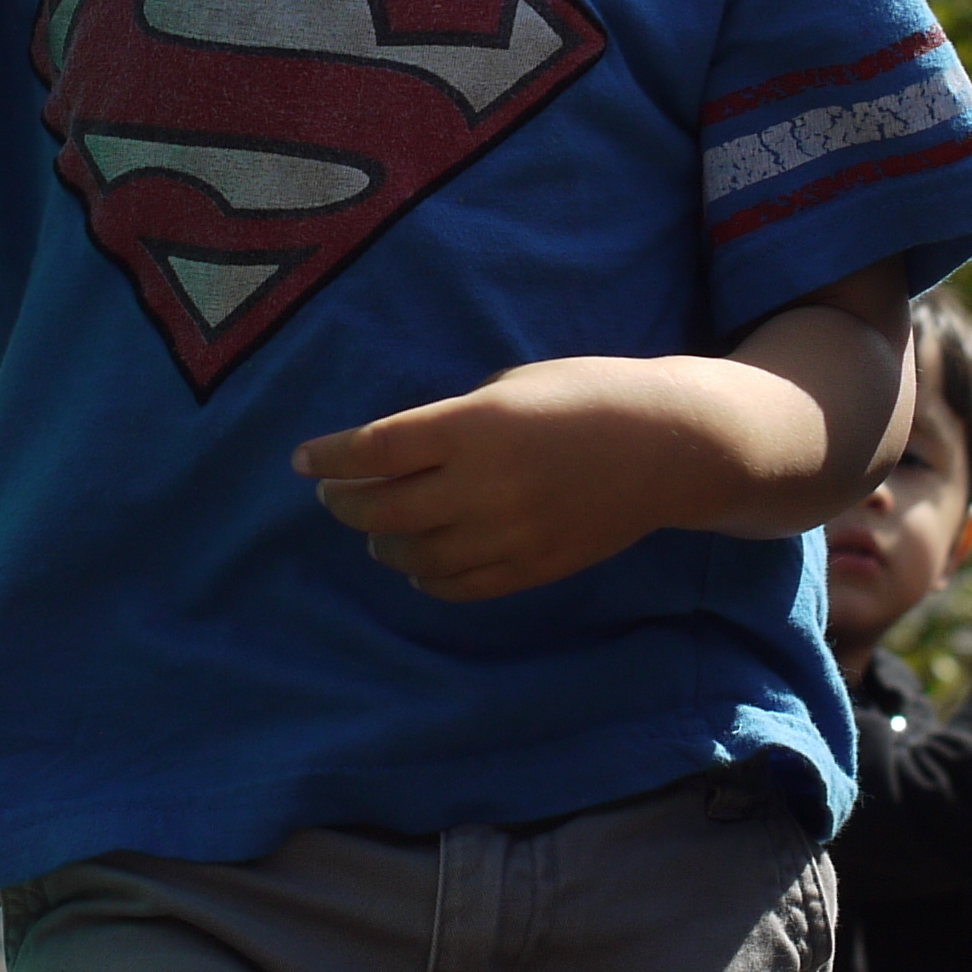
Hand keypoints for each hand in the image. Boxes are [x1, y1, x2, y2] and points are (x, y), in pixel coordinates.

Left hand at [294, 357, 716, 601]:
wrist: (668, 446)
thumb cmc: (588, 396)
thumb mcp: (511, 385)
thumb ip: (454, 421)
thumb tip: (402, 452)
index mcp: (474, 426)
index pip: (376, 449)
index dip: (330, 459)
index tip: (303, 462)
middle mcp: (482, 485)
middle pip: (383, 509)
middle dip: (346, 503)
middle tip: (336, 495)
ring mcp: (507, 535)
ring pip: (414, 556)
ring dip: (383, 542)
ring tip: (378, 528)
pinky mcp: (531, 568)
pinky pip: (458, 586)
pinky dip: (426, 577)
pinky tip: (419, 562)